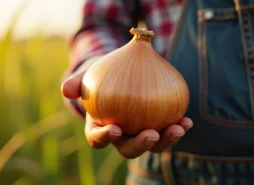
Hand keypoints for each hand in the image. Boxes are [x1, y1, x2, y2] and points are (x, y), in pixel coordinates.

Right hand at [61, 61, 192, 158]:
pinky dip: (177, 127)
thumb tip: (66, 90)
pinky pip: (167, 130)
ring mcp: (139, 132)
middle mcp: (120, 135)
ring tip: (178, 128)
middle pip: (128, 148)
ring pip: (151, 143)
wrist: (119, 73)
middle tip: (151, 134)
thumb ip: (77, 82)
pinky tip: (187, 121)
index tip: (114, 129)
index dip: (104, 138)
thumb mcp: (87, 76)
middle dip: (140, 145)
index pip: (98, 139)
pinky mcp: (156, 125)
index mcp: (99, 127)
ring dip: (165, 139)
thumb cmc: (100, 76)